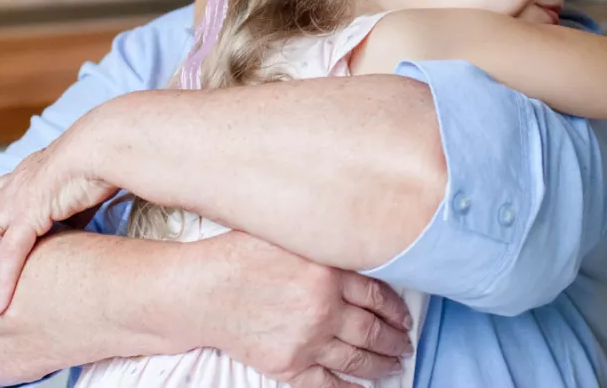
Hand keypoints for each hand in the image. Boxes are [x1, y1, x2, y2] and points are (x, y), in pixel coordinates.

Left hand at [0, 134, 115, 314]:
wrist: (100, 147)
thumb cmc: (96, 160)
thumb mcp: (74, 186)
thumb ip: (66, 207)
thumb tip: (73, 222)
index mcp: (22, 176)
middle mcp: (12, 188)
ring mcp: (16, 202)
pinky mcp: (30, 216)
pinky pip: (12, 254)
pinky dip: (4, 280)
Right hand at [205, 231, 415, 386]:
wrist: (200, 292)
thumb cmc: (237, 256)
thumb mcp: (287, 234)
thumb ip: (323, 242)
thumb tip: (355, 245)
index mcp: (328, 270)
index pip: (377, 294)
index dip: (395, 308)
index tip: (405, 316)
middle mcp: (324, 307)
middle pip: (373, 328)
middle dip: (395, 339)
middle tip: (405, 343)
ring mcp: (308, 339)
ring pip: (357, 357)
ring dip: (381, 364)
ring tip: (394, 365)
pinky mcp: (289, 364)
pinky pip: (329, 383)